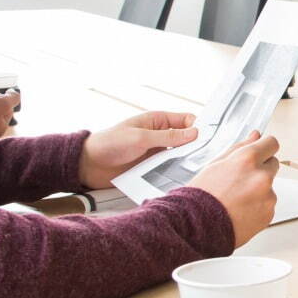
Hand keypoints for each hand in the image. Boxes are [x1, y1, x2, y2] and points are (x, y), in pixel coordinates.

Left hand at [77, 111, 198, 188]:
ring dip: (187, 161)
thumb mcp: (141, 138)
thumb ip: (168, 137)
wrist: (88, 165)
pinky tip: (183, 178)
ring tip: (198, 169)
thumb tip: (194, 133)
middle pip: (186, 139)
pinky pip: (169, 169)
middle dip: (196, 146)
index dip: (198, 127)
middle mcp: (160, 136)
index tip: (209, 138)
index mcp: (157, 121)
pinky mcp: (152, 168)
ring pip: (180, 156)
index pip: (186, 120)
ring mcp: (157, 152)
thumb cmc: (110, 143)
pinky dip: (176, 172)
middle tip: (208, 156)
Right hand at [187, 131, 279, 246]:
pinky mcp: (269, 213)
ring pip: (269, 186)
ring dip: (259, 190)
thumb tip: (255, 136)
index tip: (260, 152)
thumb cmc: (201, 197)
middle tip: (240, 180)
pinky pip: (268, 204)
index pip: (271, 143)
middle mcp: (261, 176)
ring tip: (236, 199)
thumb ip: (239, 147)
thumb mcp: (215, 164)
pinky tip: (240, 210)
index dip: (264, 147)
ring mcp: (268, 196)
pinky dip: (258, 206)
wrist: (197, 228)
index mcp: (248, 159)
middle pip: (272, 164)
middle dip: (260, 169)